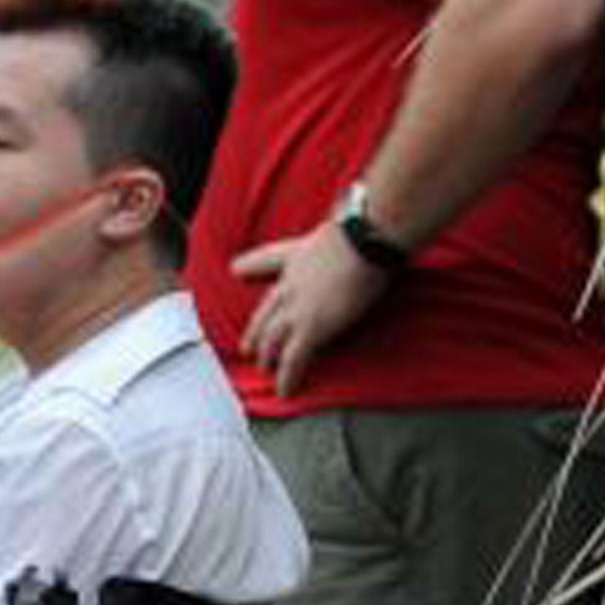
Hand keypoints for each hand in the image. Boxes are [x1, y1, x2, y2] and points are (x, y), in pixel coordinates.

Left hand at [233, 222, 392, 398]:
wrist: (367, 237)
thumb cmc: (363, 229)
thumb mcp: (340, 225)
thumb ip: (338, 230)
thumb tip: (353, 213)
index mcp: (296, 256)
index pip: (267, 260)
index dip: (249, 266)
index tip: (236, 270)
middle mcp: (289, 285)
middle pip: (264, 313)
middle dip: (255, 332)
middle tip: (248, 348)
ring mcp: (297, 309)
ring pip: (272, 340)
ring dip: (268, 357)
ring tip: (265, 370)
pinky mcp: (312, 328)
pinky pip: (293, 359)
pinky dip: (287, 377)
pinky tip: (284, 390)